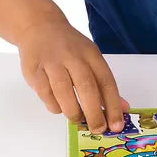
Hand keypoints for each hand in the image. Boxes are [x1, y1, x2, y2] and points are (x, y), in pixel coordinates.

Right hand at [17, 17, 128, 132]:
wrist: (39, 27)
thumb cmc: (69, 47)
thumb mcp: (91, 58)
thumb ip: (105, 84)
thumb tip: (122, 108)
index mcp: (91, 54)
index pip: (106, 81)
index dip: (113, 105)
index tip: (117, 125)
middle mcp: (72, 56)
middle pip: (86, 87)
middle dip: (94, 113)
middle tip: (98, 129)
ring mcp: (52, 62)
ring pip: (64, 92)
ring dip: (73, 111)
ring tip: (78, 119)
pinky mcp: (34, 70)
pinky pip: (45, 95)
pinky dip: (54, 106)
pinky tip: (59, 107)